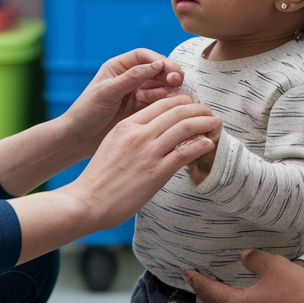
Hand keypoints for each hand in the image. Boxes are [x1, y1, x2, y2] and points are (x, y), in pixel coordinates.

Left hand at [60, 49, 185, 155]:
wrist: (79, 139)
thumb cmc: (86, 112)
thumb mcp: (107, 91)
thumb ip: (132, 77)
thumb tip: (157, 64)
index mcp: (118, 68)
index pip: (144, 56)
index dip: (159, 60)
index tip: (169, 69)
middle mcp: (130, 78)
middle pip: (157, 70)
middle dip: (168, 74)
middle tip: (176, 81)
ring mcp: (137, 94)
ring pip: (161, 86)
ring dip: (167, 89)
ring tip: (161, 99)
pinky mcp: (142, 110)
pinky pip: (160, 103)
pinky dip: (166, 103)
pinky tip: (165, 108)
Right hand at [66, 95, 220, 231]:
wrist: (88, 201)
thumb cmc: (99, 178)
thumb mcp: (114, 145)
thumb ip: (133, 136)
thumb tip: (154, 135)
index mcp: (127, 125)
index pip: (162, 104)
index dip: (183, 102)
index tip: (193, 107)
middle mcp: (139, 134)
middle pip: (178, 111)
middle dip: (199, 109)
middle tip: (209, 113)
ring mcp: (148, 152)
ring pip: (186, 127)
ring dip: (206, 123)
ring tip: (215, 125)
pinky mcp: (156, 172)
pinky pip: (186, 152)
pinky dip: (201, 145)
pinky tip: (209, 144)